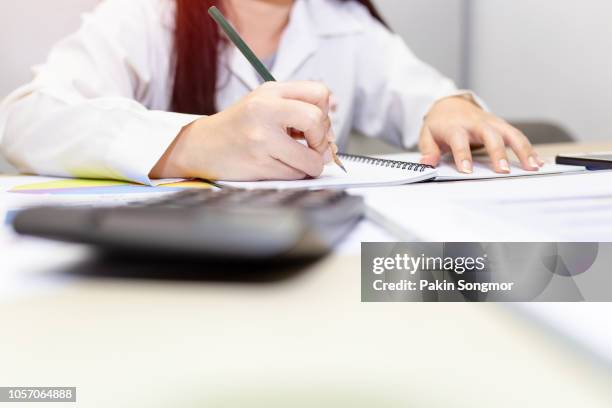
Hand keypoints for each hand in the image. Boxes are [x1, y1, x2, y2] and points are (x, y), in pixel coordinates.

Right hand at [151, 81, 333, 180]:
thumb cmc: (238, 126)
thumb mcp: (264, 102)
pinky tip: (283, 165)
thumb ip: (297, 106)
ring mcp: (261, 138)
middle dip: (323, 140)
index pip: (319, 93)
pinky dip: (296, 173)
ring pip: (310, 157)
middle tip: (315, 147)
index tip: (318, 126)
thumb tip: (332, 126)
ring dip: (312, 164)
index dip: (326, 113)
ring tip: (299, 160)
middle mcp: (264, 110)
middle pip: (317, 120)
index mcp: (270, 91)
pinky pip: (295, 174)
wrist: (202, 145)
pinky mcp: (258, 163)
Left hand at [419, 96, 544, 172]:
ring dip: (523, 150)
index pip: (459, 141)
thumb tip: (427, 163)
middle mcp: (475, 123)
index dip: (463, 156)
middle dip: (497, 153)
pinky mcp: (501, 125)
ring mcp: (491, 122)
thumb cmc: (440, 123)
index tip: (467, 171)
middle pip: (490, 135)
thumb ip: (428, 149)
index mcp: (455, 126)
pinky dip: (529, 148)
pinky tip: (537, 161)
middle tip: (503, 170)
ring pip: (510, 133)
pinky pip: (517, 135)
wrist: (449, 103)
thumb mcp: (427, 134)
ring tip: (533, 166)